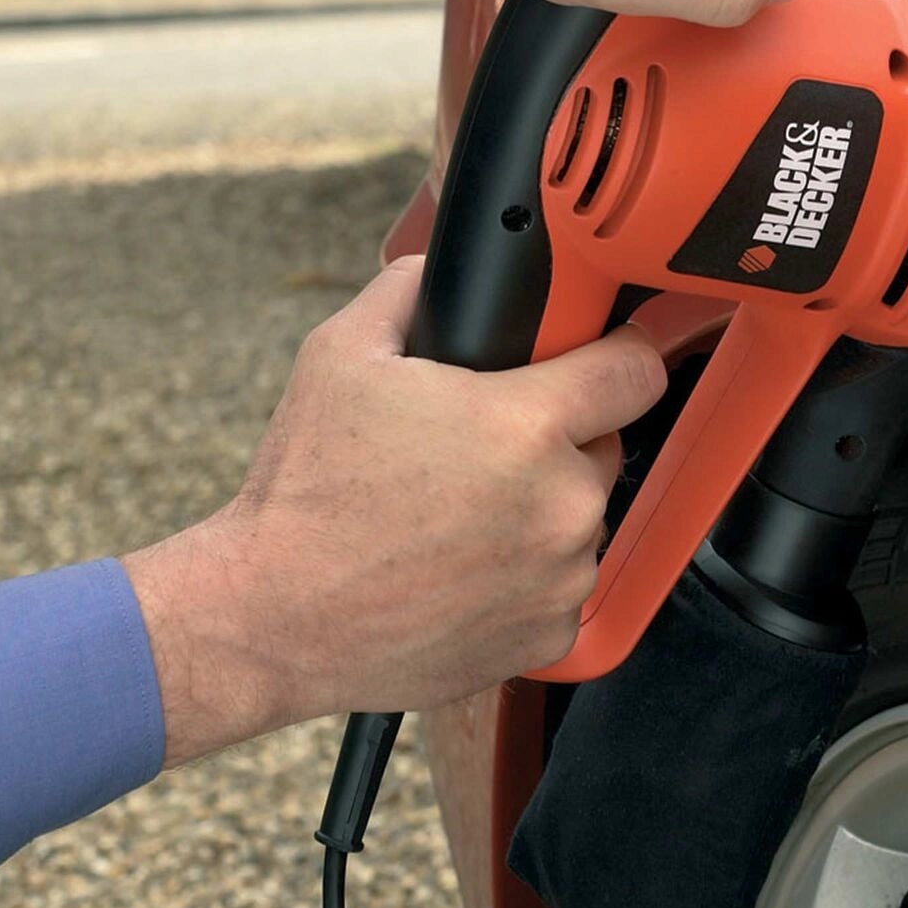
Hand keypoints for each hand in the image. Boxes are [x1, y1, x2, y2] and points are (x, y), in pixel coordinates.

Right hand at [122, 257, 665, 766]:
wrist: (271, 617)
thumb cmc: (306, 493)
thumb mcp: (341, 354)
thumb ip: (409, 292)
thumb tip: (441, 273)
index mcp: (527, 425)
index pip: (636, 369)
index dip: (618, 354)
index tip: (603, 359)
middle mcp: (562, 503)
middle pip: (603, 447)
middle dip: (555, 441)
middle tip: (479, 452)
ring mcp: (561, 577)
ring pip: (579, 520)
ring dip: (539, 512)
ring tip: (456, 517)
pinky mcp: (550, 635)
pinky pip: (559, 586)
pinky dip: (524, 578)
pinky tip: (459, 570)